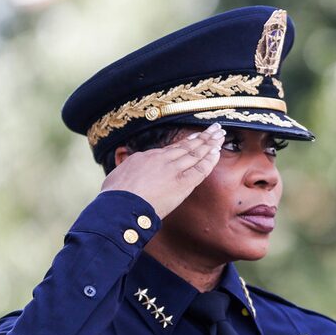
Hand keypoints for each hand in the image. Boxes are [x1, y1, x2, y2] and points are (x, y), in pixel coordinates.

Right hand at [100, 123, 224, 218]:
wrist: (120, 206)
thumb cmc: (115, 196)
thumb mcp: (118, 174)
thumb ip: (128, 166)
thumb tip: (127, 162)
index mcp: (147, 157)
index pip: (172, 148)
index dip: (187, 142)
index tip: (196, 136)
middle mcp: (162, 159)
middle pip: (187, 146)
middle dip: (203, 137)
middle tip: (215, 128)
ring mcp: (173, 170)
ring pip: (196, 153)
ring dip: (210, 144)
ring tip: (220, 135)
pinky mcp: (182, 182)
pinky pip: (200, 169)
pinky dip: (210, 160)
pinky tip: (217, 152)